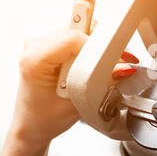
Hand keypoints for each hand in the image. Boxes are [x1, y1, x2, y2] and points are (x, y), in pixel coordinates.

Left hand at [0, 28, 137, 155]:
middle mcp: (35, 46)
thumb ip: (101, 83)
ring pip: (79, 31)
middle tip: (118, 61)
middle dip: (101, 45)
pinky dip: (89, 49)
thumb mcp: (76, 103)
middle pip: (78, 30)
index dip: (99, 46)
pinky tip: (92, 65)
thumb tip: (125, 68)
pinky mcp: (50, 46)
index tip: (118, 59)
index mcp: (34, 60)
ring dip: (96, 48)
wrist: (31, 125)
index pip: (74, 38)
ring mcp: (41, 44)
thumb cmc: (45, 119)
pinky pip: (76, 37)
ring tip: (103, 67)